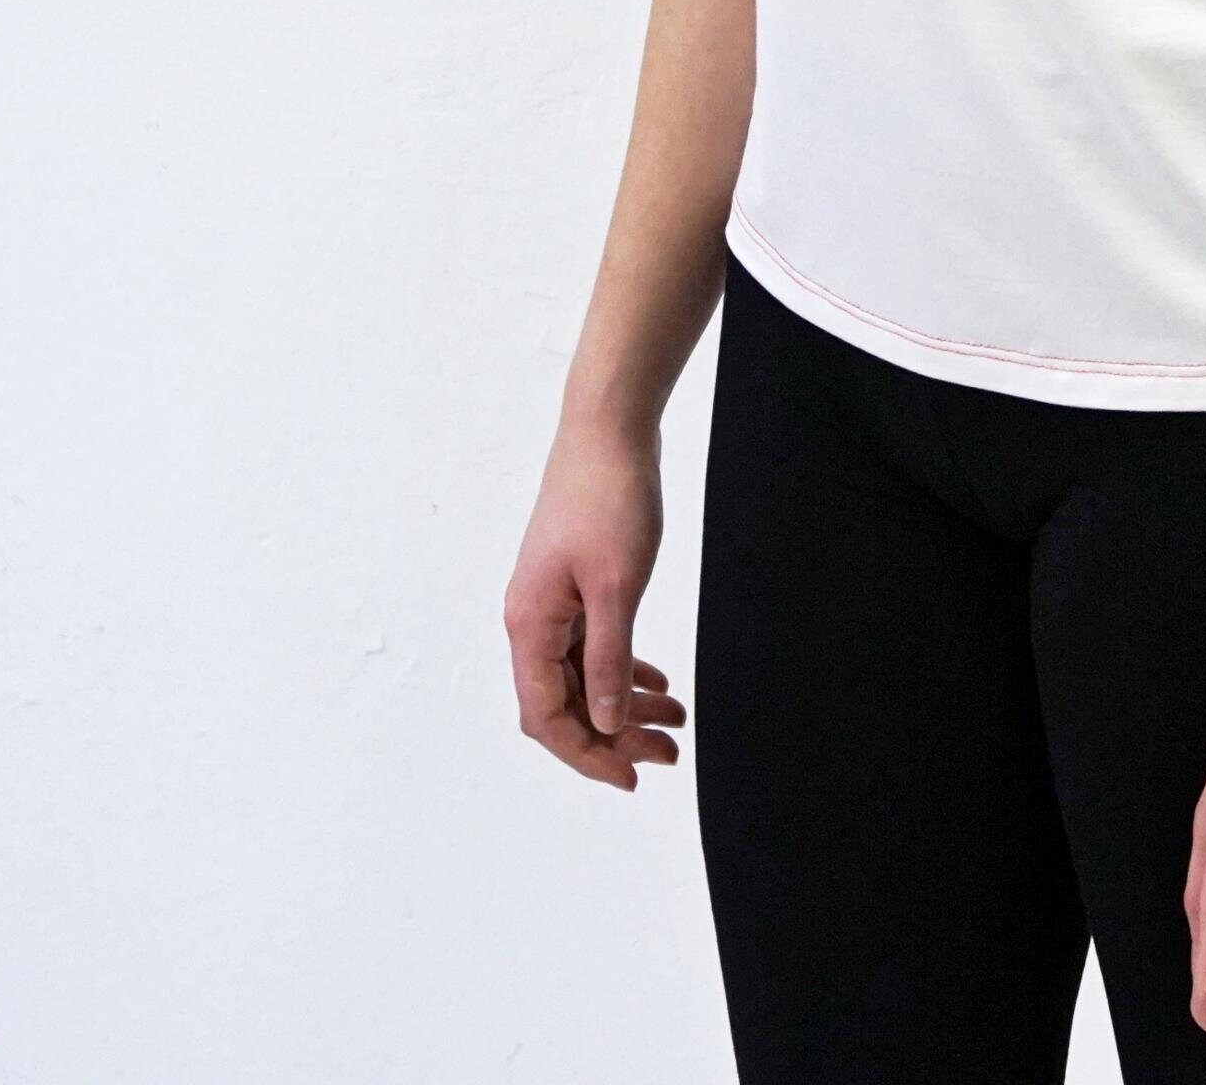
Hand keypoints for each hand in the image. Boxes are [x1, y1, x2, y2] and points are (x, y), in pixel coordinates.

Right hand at [503, 415, 687, 789]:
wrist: (608, 427)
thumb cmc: (609, 498)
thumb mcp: (617, 585)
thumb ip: (610, 658)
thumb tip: (606, 724)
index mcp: (531, 625)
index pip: (547, 716)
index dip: (588, 754)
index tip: (633, 777)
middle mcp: (532, 619)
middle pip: (565, 702)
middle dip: (614, 736)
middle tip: (668, 754)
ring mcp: (551, 600)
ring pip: (582, 674)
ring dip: (624, 705)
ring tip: (675, 723)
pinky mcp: (573, 582)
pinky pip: (592, 645)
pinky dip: (623, 668)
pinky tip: (658, 684)